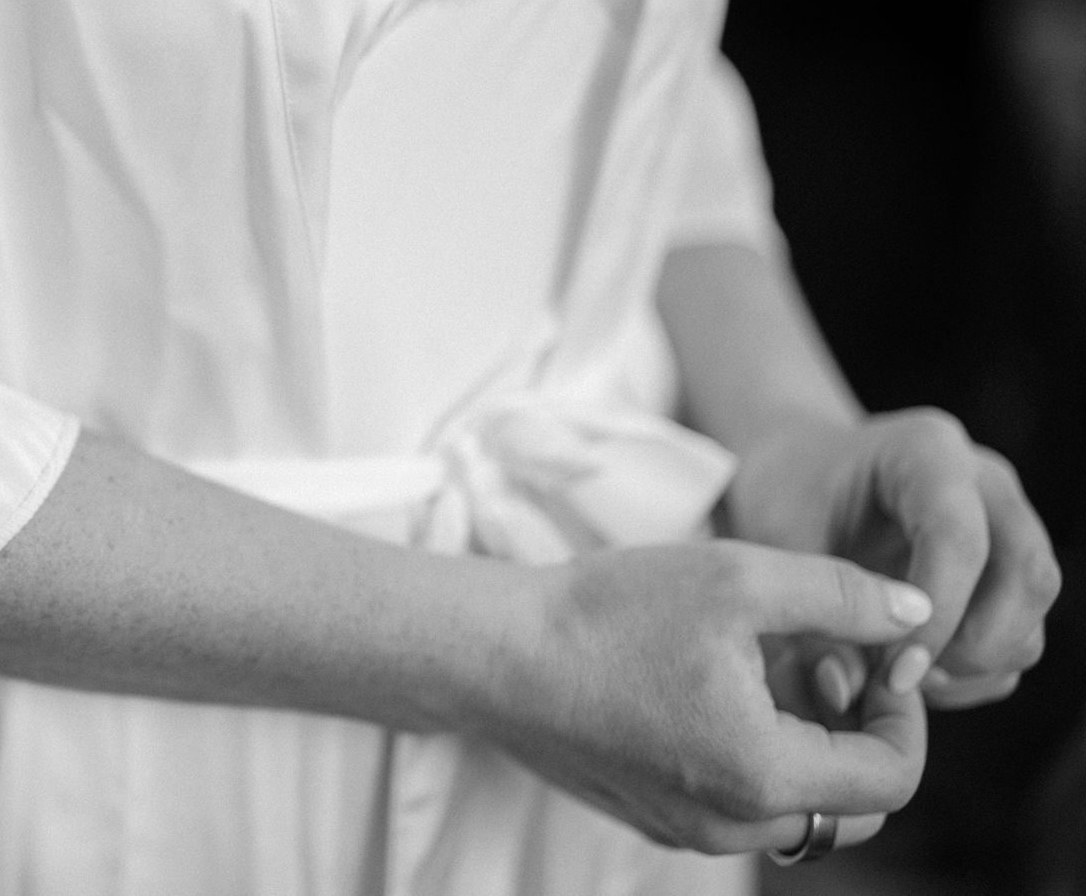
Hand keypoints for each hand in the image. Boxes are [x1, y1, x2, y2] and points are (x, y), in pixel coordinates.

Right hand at [485, 540, 930, 853]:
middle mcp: (733, 826)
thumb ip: (843, 595)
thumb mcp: (737, 579)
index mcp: (765, 775)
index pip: (895, 776)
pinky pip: (739, 805)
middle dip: (857, 733)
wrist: (492, 654)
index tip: (870, 653)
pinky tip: (710, 687)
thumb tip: (918, 612)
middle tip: (819, 660)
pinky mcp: (653, 818)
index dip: (904, 711)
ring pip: (796, 807)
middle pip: (854, 805)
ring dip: (806, 745)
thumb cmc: (607, 613)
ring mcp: (689, 831)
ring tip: (760, 666)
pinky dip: (754, 756)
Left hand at [724, 408, 1061, 708]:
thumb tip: (848, 692)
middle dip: (976, 646)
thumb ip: (814, 608)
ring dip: (978, 665)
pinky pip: (1021, 636)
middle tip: (906, 680)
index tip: (894, 671)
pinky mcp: (1008, 570)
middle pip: (1029, 574)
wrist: (800, 477)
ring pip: (1033, 612)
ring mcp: (1007, 524)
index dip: (937, 616)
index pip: (960, 540)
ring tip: (899, 678)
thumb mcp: (780, 537)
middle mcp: (984, 483)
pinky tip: (914, 675)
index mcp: (926, 453)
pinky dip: (978, 673)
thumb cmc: (786, 495)